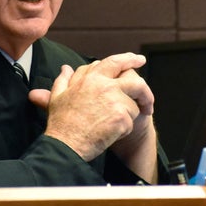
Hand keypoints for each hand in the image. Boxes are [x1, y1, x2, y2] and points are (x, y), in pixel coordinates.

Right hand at [28, 53, 156, 175]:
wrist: (66, 145)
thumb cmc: (61, 123)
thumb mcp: (57, 96)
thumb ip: (64, 79)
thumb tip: (66, 68)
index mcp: (91, 78)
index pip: (115, 62)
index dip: (129, 59)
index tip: (139, 60)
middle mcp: (105, 86)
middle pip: (136, 82)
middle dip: (145, 92)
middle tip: (148, 102)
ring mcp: (115, 101)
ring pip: (134, 105)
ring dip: (128, 116)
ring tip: (114, 125)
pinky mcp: (121, 118)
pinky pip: (131, 122)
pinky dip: (123, 130)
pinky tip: (110, 134)